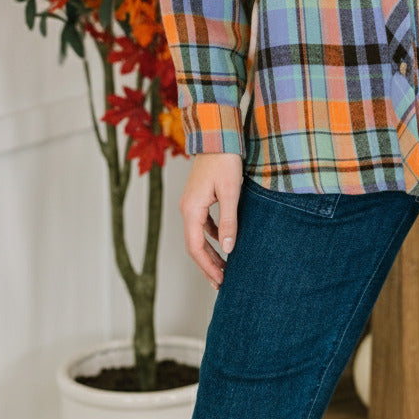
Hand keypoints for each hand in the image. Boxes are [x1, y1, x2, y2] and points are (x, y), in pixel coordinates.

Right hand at [179, 153, 243, 289]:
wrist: (218, 135)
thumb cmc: (225, 161)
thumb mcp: (231, 192)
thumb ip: (228, 221)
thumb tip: (228, 250)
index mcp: (191, 209)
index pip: (195, 247)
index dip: (207, 266)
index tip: (220, 281)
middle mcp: (187, 208)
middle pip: (194, 245)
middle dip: (207, 265)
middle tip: (222, 283)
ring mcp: (191, 203)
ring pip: (198, 236)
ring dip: (210, 253)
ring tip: (224, 268)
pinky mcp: (199, 197)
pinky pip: (202, 224)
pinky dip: (212, 237)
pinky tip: (224, 243)